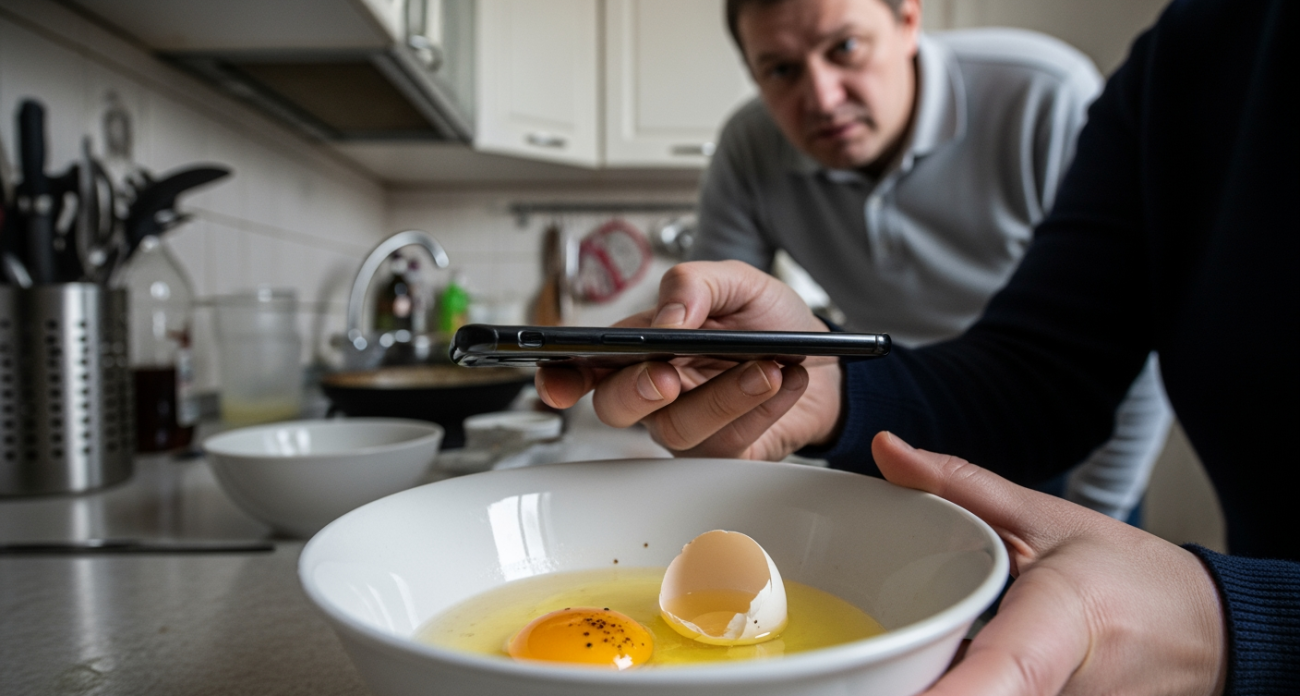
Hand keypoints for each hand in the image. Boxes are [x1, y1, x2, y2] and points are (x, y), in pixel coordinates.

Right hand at [535, 260, 844, 459]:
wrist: (825, 361)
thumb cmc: (769, 323)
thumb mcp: (737, 282)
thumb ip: (695, 284)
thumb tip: (668, 317)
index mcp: (641, 347)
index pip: (584, 366)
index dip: (561, 378)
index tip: (558, 384)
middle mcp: (654, 392)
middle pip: (617, 408)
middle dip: (638, 391)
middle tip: (669, 375)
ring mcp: (686, 427)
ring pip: (680, 428)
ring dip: (725, 396)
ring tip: (767, 367)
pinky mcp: (723, 453)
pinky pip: (729, 442)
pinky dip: (763, 408)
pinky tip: (786, 382)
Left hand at [872, 432, 1226, 695]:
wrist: (1205, 638)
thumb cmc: (1127, 577)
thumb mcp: (1045, 518)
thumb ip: (960, 486)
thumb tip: (886, 449)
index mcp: (1057, 623)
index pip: (1006, 670)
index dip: (958, 693)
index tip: (903, 695)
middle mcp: (1059, 690)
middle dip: (910, 688)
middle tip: (841, 677)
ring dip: (922, 690)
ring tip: (876, 671)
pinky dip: (953, 692)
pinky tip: (932, 681)